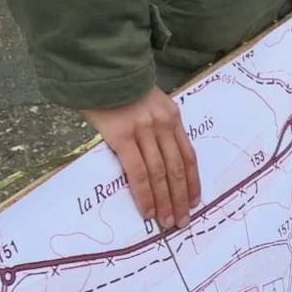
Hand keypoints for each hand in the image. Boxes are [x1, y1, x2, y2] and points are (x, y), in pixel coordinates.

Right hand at [80, 87, 200, 229]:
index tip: (194, 201)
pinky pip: (138, 171)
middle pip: (177, 168)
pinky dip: (145, 193)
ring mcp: (144, 131)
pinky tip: (148, 210)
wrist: (96, 68)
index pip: (188, 155)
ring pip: (161, 173)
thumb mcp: (146, 102)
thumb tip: (154, 156)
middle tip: (182, 220)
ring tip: (168, 222)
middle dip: (181, 198)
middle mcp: (163, 125)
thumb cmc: (116, 88)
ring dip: (165, 201)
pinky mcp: (123, 136)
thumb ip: (154, 125)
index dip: (192, 181)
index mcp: (172, 116)